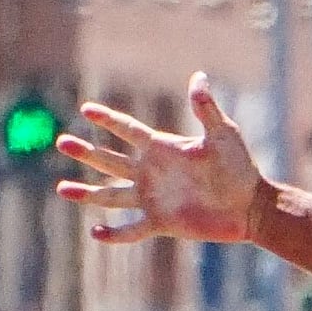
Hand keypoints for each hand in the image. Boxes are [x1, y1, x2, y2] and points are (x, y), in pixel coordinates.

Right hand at [58, 76, 269, 247]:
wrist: (250, 205)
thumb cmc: (240, 167)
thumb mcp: (223, 135)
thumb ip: (207, 109)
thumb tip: (198, 77)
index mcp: (162, 148)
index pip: (128, 130)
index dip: (108, 120)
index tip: (86, 108)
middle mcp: (152, 172)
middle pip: (110, 160)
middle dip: (86, 152)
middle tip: (61, 141)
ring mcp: (153, 198)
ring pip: (111, 195)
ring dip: (87, 192)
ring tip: (62, 188)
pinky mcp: (161, 222)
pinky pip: (132, 229)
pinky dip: (115, 233)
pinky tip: (96, 232)